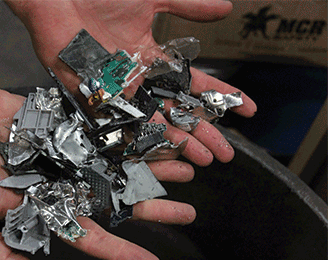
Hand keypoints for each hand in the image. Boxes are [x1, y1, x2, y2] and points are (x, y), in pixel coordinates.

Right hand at [0, 84, 196, 259]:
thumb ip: (2, 255)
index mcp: (48, 211)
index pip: (91, 237)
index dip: (121, 252)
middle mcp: (66, 186)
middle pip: (116, 202)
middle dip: (150, 208)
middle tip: (188, 213)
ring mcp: (71, 157)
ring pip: (120, 167)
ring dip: (151, 170)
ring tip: (187, 171)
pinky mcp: (70, 129)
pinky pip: (108, 134)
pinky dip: (132, 135)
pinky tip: (157, 136)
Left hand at [7, 0, 257, 165]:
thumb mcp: (153, 0)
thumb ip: (187, 7)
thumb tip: (227, 8)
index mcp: (153, 58)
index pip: (195, 83)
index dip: (221, 97)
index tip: (249, 111)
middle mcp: (138, 80)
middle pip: (178, 111)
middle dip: (204, 132)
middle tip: (226, 153)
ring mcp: (118, 92)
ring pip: (153, 123)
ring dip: (178, 142)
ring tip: (202, 160)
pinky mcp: (94, 98)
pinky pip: (118, 125)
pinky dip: (136, 139)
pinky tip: (157, 157)